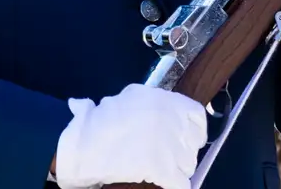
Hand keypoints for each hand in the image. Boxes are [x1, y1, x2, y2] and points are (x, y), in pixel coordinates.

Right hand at [54, 83, 206, 188]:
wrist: (82, 144)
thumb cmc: (97, 122)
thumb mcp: (124, 99)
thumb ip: (142, 102)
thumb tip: (151, 109)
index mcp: (164, 101)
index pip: (197, 116)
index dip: (194, 131)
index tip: (188, 139)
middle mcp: (171, 119)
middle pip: (193, 142)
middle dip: (184, 152)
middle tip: (172, 159)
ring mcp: (168, 144)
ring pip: (188, 164)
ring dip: (179, 169)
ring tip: (166, 172)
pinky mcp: (162, 167)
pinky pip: (180, 183)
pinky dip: (176, 186)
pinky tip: (168, 186)